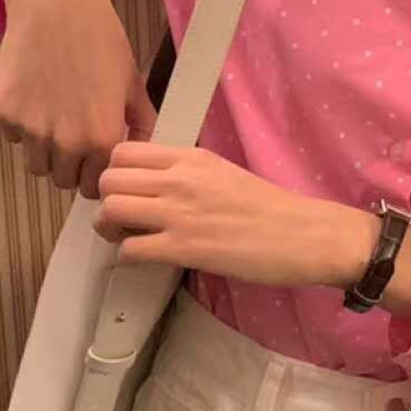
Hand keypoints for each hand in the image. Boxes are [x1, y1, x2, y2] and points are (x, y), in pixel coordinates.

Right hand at [0, 0, 156, 199]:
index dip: (94, 174)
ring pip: (36, 164)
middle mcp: (66, 142)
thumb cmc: (99, 37)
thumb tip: (151, 149)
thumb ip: (142, 122)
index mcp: (101, 139)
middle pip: (63, 181)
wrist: (55, 1)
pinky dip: (21, 125)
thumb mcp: (131, 81)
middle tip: (74, 137)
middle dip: (70, 166)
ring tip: (55, 117)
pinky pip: (14, 136)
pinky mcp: (5, 112)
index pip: (94, 187)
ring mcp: (31, 129)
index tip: (93, 160)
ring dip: (45, 150)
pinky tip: (36, 94)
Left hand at [93, 142, 378, 288]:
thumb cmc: (271, 210)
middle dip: (107, 201)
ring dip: (111, 228)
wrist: (303, 235)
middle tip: (124, 218)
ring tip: (129, 238)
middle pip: (109, 178)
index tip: (129, 190)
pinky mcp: (184, 249)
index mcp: (190, 158)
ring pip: (111, 210)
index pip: (124, 151)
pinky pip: (130, 250)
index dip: (116, 173)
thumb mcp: (224, 173)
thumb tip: (158, 186)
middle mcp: (179, 180)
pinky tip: (146, 258)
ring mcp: (179, 214)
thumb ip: (188, 174)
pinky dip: (129, 256)